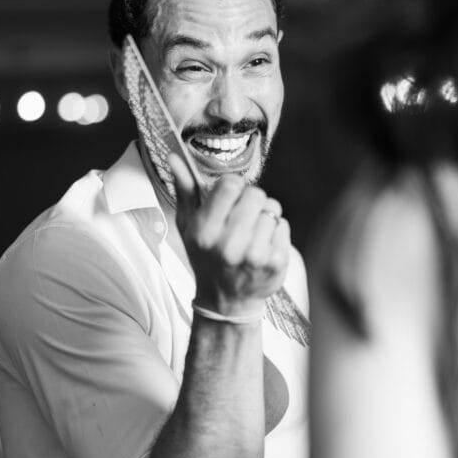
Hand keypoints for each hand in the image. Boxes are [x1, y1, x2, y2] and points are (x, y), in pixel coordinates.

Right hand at [169, 154, 289, 316]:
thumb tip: (174, 157)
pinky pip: (283, 226)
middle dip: (251, 201)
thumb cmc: (206, 257)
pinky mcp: (275, 263)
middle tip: (243, 217)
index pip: (230, 184)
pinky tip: (263, 246)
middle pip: (256, 194)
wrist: (226, 301)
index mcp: (204, 231)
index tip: (229, 199)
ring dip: (264, 217)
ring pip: (272, 209)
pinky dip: (276, 232)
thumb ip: (184, 190)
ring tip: (252, 234)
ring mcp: (254, 255)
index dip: (233, 187)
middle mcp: (228, 244)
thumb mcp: (188, 225)